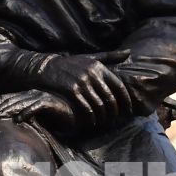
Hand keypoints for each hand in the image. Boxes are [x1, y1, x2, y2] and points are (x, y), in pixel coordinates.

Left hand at [0, 88, 75, 129]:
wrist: (81, 114)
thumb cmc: (60, 117)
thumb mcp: (40, 118)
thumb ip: (27, 118)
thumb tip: (12, 124)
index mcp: (28, 97)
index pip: (7, 100)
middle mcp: (33, 95)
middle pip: (10, 100)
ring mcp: (42, 97)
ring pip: (20, 102)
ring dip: (6, 109)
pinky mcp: (52, 102)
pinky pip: (38, 106)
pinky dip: (27, 112)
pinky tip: (18, 119)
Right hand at [26, 50, 141, 130]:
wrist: (46, 68)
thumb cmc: (71, 64)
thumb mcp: (90, 57)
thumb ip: (109, 57)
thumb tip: (128, 52)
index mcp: (99, 67)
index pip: (119, 86)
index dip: (126, 100)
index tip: (128, 110)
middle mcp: (92, 74)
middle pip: (110, 98)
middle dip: (114, 112)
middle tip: (115, 120)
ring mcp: (81, 82)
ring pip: (99, 105)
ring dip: (102, 117)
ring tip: (103, 122)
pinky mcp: (71, 90)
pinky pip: (86, 108)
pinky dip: (91, 117)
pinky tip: (91, 122)